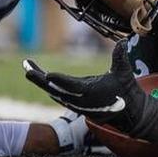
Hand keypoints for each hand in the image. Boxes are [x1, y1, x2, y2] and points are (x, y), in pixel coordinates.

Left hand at [23, 42, 157, 146]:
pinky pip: (60, 97)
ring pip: (55, 93)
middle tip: (26, 69)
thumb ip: (120, 57)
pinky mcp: (78, 105)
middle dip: (40, 78)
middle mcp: (81, 100)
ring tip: (29, 69)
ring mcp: (78, 104)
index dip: (59, 80)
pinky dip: (51, 88)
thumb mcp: (124, 72)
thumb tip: (123, 42)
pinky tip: (44, 80)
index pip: (72, 85)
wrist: (131, 113)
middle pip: (55, 89)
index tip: (47, 74)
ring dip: (42, 82)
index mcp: (91, 92)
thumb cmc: (127, 91)